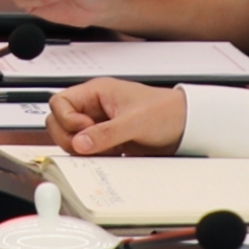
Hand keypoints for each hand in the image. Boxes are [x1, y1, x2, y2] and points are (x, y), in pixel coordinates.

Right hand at [48, 77, 188, 154]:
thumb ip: (105, 133)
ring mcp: (99, 124)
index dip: (67, 120)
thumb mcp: (135, 121)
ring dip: (83, 149)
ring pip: (72, 138)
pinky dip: (94, 156)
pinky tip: (111, 155)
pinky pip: (89, 150)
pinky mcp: (107, 140)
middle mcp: (94, 107)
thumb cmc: (166, 111)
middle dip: (69, 137)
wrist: (188, 126)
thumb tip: (79, 143)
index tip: (85, 130)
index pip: (60, 103)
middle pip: (59, 122)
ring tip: (106, 150)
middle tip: (90, 146)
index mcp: (96, 92)